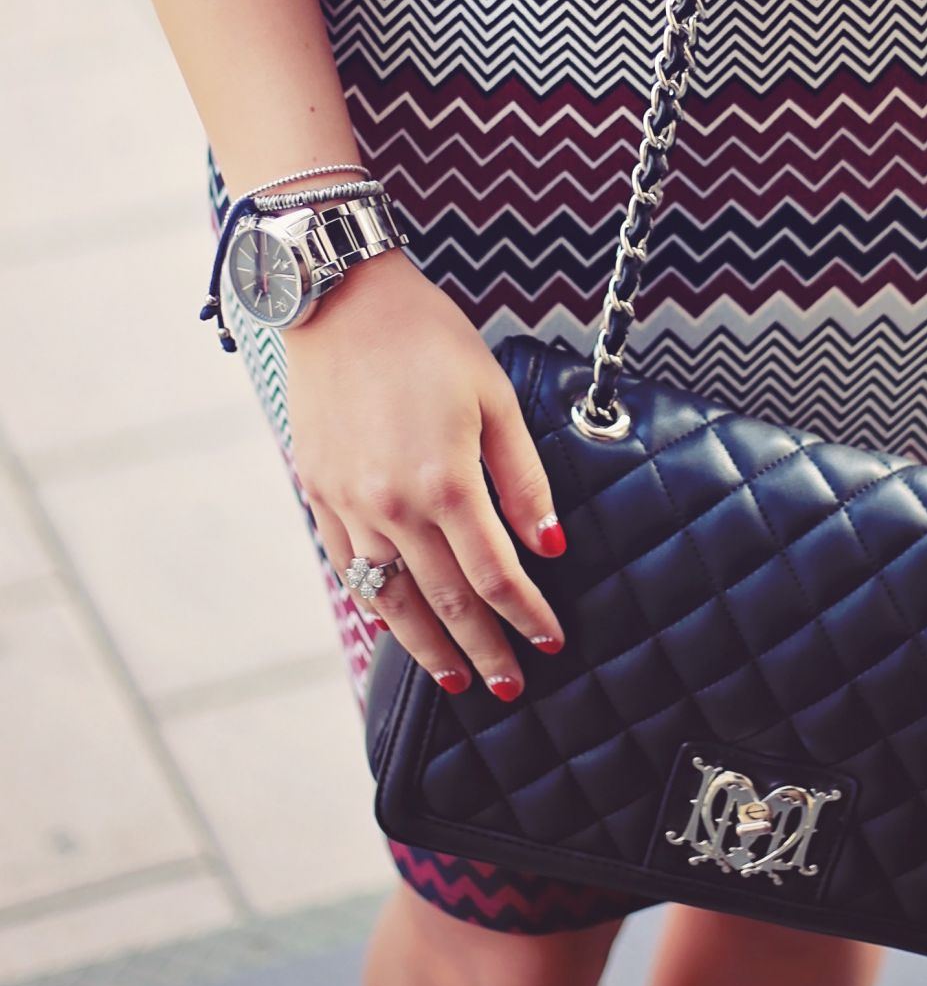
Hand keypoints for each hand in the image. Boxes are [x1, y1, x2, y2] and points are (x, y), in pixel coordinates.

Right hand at [286, 247, 565, 703]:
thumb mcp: (494, 395)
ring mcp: (348, 505)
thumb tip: (547, 544)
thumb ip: (522, 477)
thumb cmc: (426, 337)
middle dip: (484, 648)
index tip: (550, 641)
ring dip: (428, 646)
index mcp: (445, 480)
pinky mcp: (318, 494)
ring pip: (392, 599)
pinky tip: (397, 625)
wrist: (338, 300)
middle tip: (511, 686)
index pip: (496, 573)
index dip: (526, 614)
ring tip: (457, 677)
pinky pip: (350, 570)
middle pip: (448, 599)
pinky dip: (377, 605)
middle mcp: (392, 505)